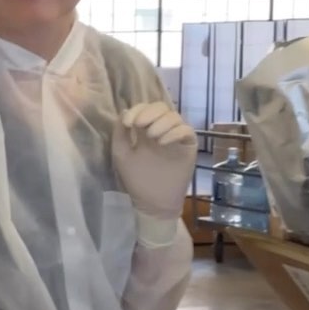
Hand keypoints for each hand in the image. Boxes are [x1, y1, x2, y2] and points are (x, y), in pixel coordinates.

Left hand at [112, 101, 196, 220]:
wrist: (153, 202)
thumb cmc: (136, 179)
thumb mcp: (122, 155)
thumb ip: (120, 134)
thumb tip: (124, 111)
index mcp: (144, 130)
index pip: (145, 108)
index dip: (137, 110)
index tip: (128, 123)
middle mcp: (161, 130)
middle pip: (161, 107)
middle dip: (149, 112)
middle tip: (140, 125)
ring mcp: (176, 137)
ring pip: (174, 116)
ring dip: (161, 122)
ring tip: (152, 137)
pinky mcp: (188, 146)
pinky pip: (186, 131)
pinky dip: (174, 132)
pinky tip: (163, 142)